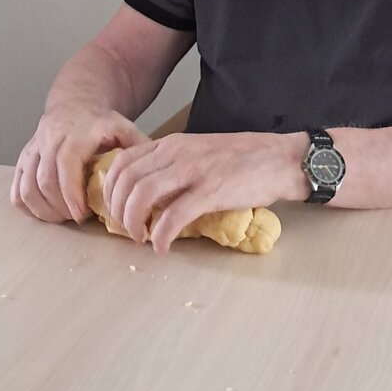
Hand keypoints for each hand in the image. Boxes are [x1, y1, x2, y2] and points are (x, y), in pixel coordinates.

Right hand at [11, 110, 147, 223]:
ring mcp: (33, 149)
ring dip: (43, 209)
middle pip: (44, 180)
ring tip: (62, 218)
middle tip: (76, 219)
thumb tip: (154, 174)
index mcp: (75, 133)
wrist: (75, 103)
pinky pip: (16, 187)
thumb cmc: (101, 122)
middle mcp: (49, 139)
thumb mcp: (124, 128)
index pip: (65, 165)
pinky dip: (27, 205)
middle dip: (59, 207)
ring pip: (27, 186)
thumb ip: (138, 148)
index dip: (71, 194)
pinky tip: (44, 212)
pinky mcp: (24, 158)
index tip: (82, 215)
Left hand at [102, 131, 306, 252]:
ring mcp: (193, 171)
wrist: (281, 159)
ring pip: (142, 197)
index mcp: (172, 143)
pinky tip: (163, 247)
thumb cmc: (245, 158)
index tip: (114, 209)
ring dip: (134, 223)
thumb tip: (150, 190)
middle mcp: (177, 153)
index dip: (110, 190)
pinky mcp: (210, 192)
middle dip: (118, 211)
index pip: (123, 162)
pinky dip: (161, 235)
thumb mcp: (200, 150)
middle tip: (126, 230)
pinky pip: (173, 217)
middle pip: (127, 181)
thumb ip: (174, 163)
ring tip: (141, 238)